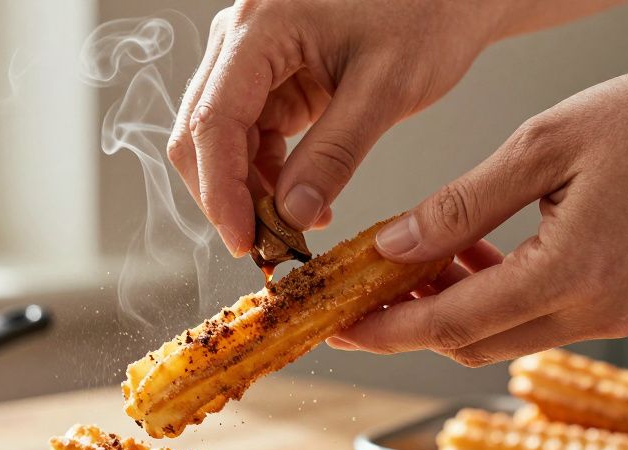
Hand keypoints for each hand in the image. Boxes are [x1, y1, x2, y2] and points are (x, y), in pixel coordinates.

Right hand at [169, 0, 503, 255]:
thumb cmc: (428, 12)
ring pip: (220, 143)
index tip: (245, 243)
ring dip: (250, 193)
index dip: (220, 191)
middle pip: (200, 134)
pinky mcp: (271, 79)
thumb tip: (291, 215)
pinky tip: (305, 203)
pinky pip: (250, 138)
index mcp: (261, 27)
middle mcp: (241, 39)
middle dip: (227, 196)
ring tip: (296, 229)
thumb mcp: (386, 88)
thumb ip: (335, 153)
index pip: (213, 121)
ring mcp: (252, 59)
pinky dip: (269, 177)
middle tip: (268, 247)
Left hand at [330, 47, 627, 366]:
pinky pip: (535, 319)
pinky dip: (491, 298)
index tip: (337, 324)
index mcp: (575, 270)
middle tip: (360, 288)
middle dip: (408, 322)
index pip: (453, 323)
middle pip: (470, 343)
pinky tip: (471, 256)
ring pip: (500, 336)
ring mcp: (613, 316)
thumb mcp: (542, 144)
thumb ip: (462, 205)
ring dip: (449, 308)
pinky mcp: (622, 306)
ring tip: (416, 258)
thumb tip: (394, 246)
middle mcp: (596, 310)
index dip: (387, 328)